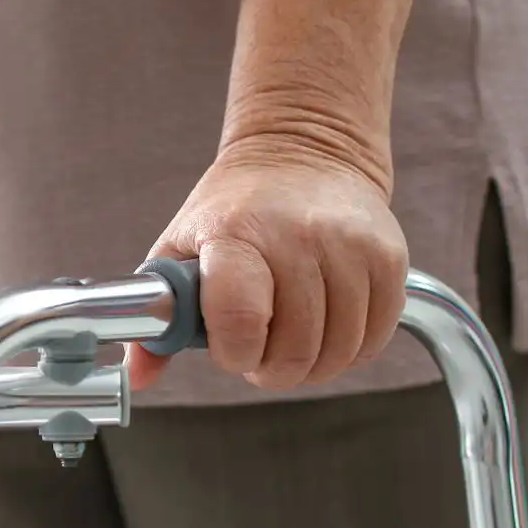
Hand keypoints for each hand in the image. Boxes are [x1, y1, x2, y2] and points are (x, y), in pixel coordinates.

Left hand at [130, 140, 408, 391]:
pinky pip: (375, 338)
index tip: (229, 347)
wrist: (305, 152)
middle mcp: (298, 235)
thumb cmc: (235, 209)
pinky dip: (350, 349)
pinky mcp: (388, 257)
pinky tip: (328, 328)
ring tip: (292, 339)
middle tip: (260, 351)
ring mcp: (349, 246)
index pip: (241, 321)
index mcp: (236, 233)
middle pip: (296, 348)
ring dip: (312, 364)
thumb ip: (158, 319)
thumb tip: (138, 376)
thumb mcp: (181, 248)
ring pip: (339, 351)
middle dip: (272, 368)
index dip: (235, 353)